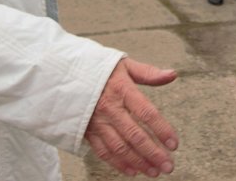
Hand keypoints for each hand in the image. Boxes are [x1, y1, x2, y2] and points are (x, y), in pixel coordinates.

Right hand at [85, 58, 179, 175]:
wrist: (61, 74)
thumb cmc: (96, 69)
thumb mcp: (123, 65)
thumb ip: (148, 73)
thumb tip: (172, 74)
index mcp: (122, 90)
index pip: (147, 113)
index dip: (162, 130)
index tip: (174, 144)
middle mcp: (109, 108)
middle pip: (134, 135)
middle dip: (153, 153)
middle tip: (168, 166)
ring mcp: (97, 122)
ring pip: (119, 147)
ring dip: (138, 162)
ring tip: (154, 171)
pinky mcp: (86, 132)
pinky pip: (103, 151)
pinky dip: (118, 163)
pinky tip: (132, 170)